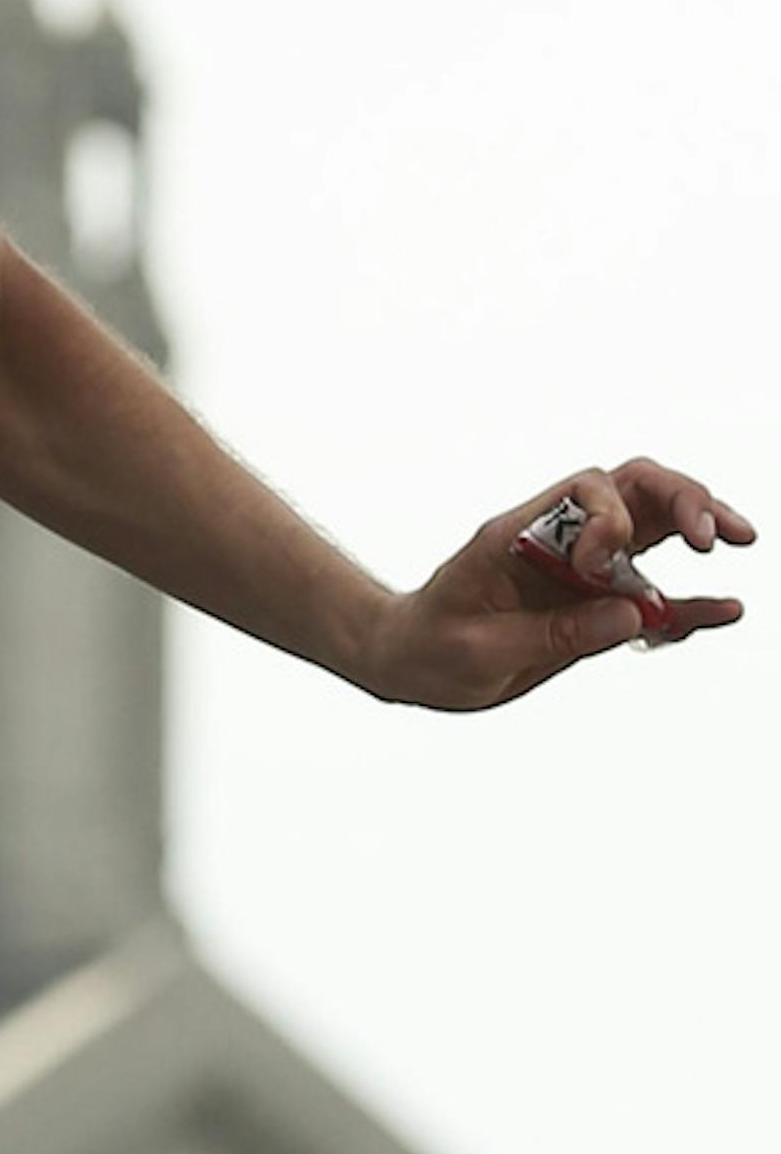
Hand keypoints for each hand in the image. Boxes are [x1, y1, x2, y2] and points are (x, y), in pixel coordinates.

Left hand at [370, 459, 753, 710]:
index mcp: (524, 533)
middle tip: (712, 534)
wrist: (412, 662)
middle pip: (634, 490)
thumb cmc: (433, 645)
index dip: (608, 521)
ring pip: (655, 527)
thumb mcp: (480, 648)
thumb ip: (556, 632)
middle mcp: (562, 539)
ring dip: (700, 526)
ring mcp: (584, 568)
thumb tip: (631, 613)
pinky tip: (726, 610)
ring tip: (742, 538)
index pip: (586, 491)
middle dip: (681, 499)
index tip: (595, 570)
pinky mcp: (597, 604)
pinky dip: (690, 601)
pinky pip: (653, 594)